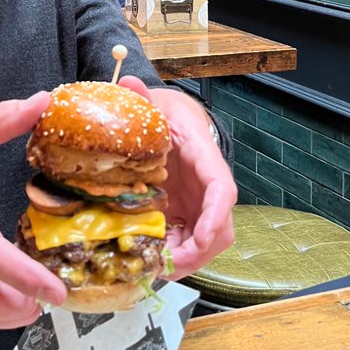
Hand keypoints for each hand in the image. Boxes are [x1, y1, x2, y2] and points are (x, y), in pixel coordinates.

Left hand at [117, 76, 235, 276]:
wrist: (173, 120)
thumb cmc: (168, 113)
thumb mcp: (155, 103)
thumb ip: (142, 96)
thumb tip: (128, 83)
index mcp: (204, 156)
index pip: (222, 188)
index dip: (215, 216)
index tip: (201, 237)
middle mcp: (208, 185)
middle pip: (220, 227)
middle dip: (198, 251)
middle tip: (165, 265)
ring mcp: (199, 203)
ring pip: (208, 241)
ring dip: (186, 259)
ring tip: (154, 267)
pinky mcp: (186, 213)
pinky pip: (188, 242)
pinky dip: (174, 255)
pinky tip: (149, 259)